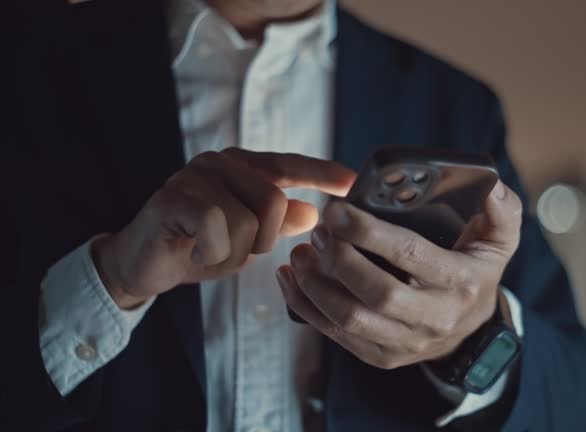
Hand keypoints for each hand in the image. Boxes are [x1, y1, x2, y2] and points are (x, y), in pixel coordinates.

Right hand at [93, 149, 355, 308]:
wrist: (142, 263)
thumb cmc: (197, 247)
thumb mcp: (247, 238)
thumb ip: (277, 223)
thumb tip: (312, 213)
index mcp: (242, 168)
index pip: (290, 164)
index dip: (323, 173)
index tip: (354, 183)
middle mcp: (221, 163)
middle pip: (274, 201)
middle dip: (264, 239)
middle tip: (241, 250)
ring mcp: (195, 175)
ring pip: (247, 220)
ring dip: (235, 251)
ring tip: (211, 250)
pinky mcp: (173, 197)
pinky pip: (217, 228)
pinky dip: (212, 252)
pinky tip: (195, 251)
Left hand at [277, 181, 522, 368]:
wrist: (471, 331)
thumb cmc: (476, 272)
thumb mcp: (499, 241)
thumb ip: (501, 212)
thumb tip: (492, 187)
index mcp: (461, 282)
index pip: (410, 255)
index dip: (369, 232)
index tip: (337, 210)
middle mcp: (436, 318)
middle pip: (377, 293)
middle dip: (339, 259)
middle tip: (319, 230)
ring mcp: (408, 343)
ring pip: (351, 320)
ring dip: (317, 286)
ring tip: (301, 253)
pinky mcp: (383, 356)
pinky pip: (337, 336)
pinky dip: (307, 308)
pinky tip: (293, 280)